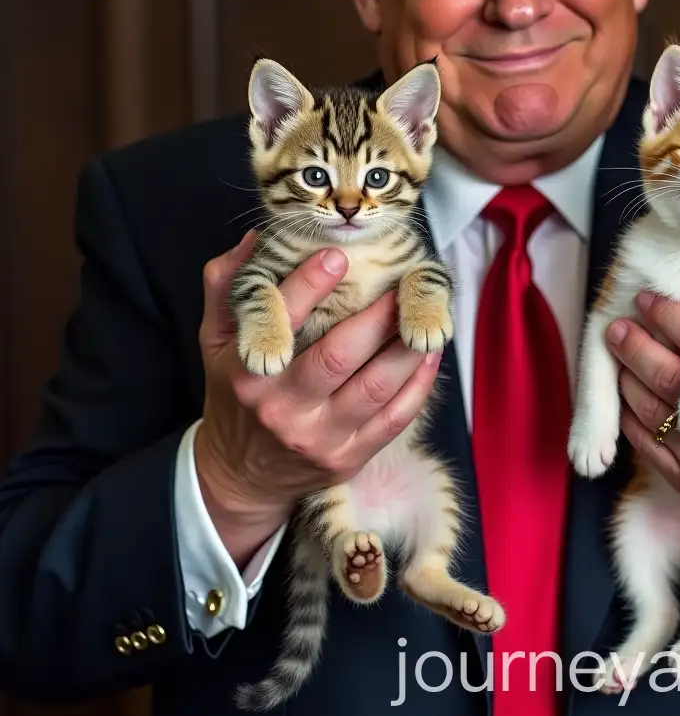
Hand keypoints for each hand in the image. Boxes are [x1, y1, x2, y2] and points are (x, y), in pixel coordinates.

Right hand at [194, 231, 440, 565]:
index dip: (309, 284)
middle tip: (403, 282)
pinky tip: (428, 354)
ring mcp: (319, 437)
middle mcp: (282, 407)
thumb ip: (228, 287)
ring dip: (407, 347)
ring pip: (376, 387)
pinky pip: (395, 418)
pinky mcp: (349, 458)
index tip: (338, 254)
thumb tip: (255, 239)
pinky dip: (418, 383)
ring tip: (425, 314)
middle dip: (377, 316)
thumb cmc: (235, 391)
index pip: (281, 321)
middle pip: (339, 355)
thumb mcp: (215, 340)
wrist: (241, 475)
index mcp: (248, 370)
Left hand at [607, 270, 679, 581]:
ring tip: (616, 348)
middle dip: (635, 343)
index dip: (668, 314)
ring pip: (646, 406)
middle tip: (619, 323)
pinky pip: (641, 439)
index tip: (649, 298)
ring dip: (624, 373)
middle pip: (666, 374)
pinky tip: (624, 387)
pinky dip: (626, 410)